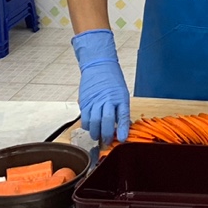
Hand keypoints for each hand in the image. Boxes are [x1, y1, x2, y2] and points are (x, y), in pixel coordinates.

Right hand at [72, 29, 129, 145]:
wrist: (98, 65)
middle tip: (107, 142)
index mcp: (120, 97)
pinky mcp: (84, 102)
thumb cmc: (113, 80)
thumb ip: (121, 109)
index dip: (123, 129)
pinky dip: (87, 126)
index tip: (123, 139)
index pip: (122, 115)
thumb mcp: (122, 92)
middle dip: (107, 135)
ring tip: (97, 137)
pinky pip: (84, 118)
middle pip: (106, 121)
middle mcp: (107, 100)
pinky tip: (89, 127)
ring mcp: (94, 101)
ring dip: (95, 133)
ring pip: (94, 122)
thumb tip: (122, 126)